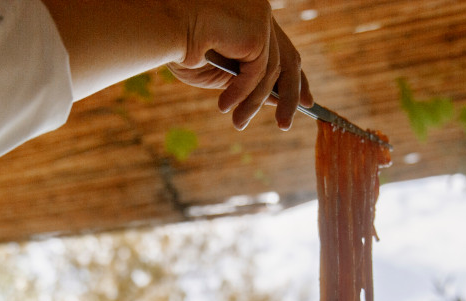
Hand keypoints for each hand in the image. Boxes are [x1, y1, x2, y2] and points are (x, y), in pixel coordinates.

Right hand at [168, 3, 312, 130]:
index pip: (283, 48)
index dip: (295, 76)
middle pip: (289, 58)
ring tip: (238, 123)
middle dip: (293, 92)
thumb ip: (247, 81)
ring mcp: (261, 18)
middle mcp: (261, 13)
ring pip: (272, 72)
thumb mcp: (221, 71)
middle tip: (287, 123)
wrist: (162, 28)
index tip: (303, 99)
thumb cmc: (179, 46)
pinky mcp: (258, 29)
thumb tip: (275, 101)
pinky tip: (224, 105)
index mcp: (252, 18)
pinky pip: (258, 73)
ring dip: (254, 103)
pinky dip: (243, 93)